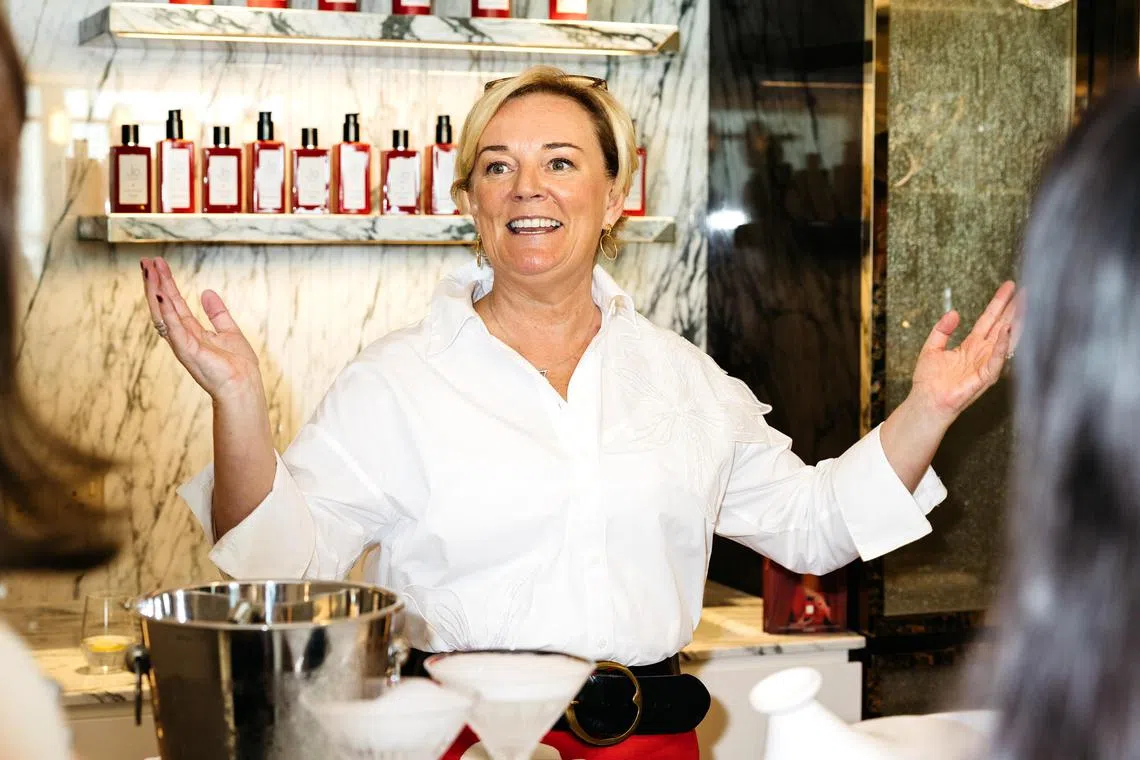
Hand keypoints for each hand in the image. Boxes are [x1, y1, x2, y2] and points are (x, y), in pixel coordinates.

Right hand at [141, 257, 261, 401]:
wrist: (243, 386)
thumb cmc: (238, 366)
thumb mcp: (228, 331)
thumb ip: (217, 313)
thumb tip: (207, 292)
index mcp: (192, 331)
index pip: (174, 303)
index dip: (166, 283)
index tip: (158, 264)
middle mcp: (182, 336)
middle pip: (164, 305)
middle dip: (156, 283)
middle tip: (147, 261)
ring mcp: (182, 343)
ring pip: (164, 313)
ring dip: (156, 291)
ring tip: (150, 270)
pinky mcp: (187, 351)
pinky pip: (174, 328)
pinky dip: (167, 311)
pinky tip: (161, 294)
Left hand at [909, 281, 1018, 424]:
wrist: (926, 402)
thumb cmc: (929, 380)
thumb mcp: (931, 348)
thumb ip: (942, 330)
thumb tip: (954, 313)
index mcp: (971, 345)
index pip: (989, 319)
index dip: (999, 302)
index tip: (1009, 286)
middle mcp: (982, 352)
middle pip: (1002, 325)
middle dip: (1014, 308)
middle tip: (1027, 291)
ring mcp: (985, 364)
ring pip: (1005, 339)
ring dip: (1015, 323)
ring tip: (1025, 306)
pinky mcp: (985, 377)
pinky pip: (996, 359)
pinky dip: (1003, 345)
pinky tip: (1008, 331)